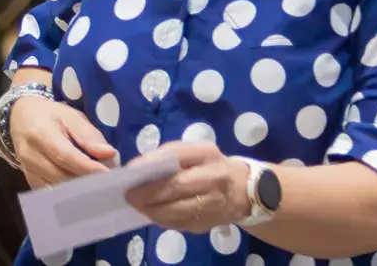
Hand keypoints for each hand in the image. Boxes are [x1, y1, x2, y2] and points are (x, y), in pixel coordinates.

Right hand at [9, 95, 116, 187]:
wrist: (21, 117)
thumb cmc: (50, 115)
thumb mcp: (71, 116)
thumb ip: (88, 135)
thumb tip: (109, 153)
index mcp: (41, 134)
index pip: (66, 156)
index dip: (87, 167)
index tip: (107, 174)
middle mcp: (30, 155)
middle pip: (60, 175)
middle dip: (85, 180)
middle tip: (107, 183)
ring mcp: (27, 169)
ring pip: (55, 187)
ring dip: (77, 189)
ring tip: (97, 186)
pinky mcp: (28, 179)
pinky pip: (49, 191)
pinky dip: (66, 193)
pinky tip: (81, 190)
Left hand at [124, 142, 252, 234]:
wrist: (247, 190)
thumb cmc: (213, 166)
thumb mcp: (197, 152)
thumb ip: (171, 155)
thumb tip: (139, 167)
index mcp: (208, 154)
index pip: (176, 157)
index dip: (151, 165)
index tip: (130, 171)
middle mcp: (214, 177)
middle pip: (175, 187)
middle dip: (148, 193)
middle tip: (129, 195)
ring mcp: (213, 203)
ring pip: (176, 210)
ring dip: (152, 209)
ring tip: (138, 206)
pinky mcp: (208, 223)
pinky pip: (179, 224)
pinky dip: (162, 220)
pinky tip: (153, 214)